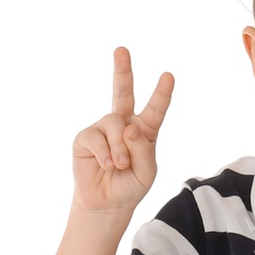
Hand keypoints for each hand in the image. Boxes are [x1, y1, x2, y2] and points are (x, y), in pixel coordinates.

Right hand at [71, 45, 174, 220]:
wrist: (107, 204)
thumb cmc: (130, 186)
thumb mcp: (146, 172)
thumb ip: (143, 149)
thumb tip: (129, 127)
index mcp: (143, 130)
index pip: (154, 110)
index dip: (161, 94)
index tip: (168, 76)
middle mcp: (122, 124)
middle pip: (122, 92)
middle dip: (122, 70)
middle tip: (121, 50)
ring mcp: (103, 128)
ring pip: (114, 123)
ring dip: (120, 147)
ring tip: (119, 165)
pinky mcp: (85, 138)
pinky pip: (96, 138)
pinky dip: (104, 153)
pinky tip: (107, 165)